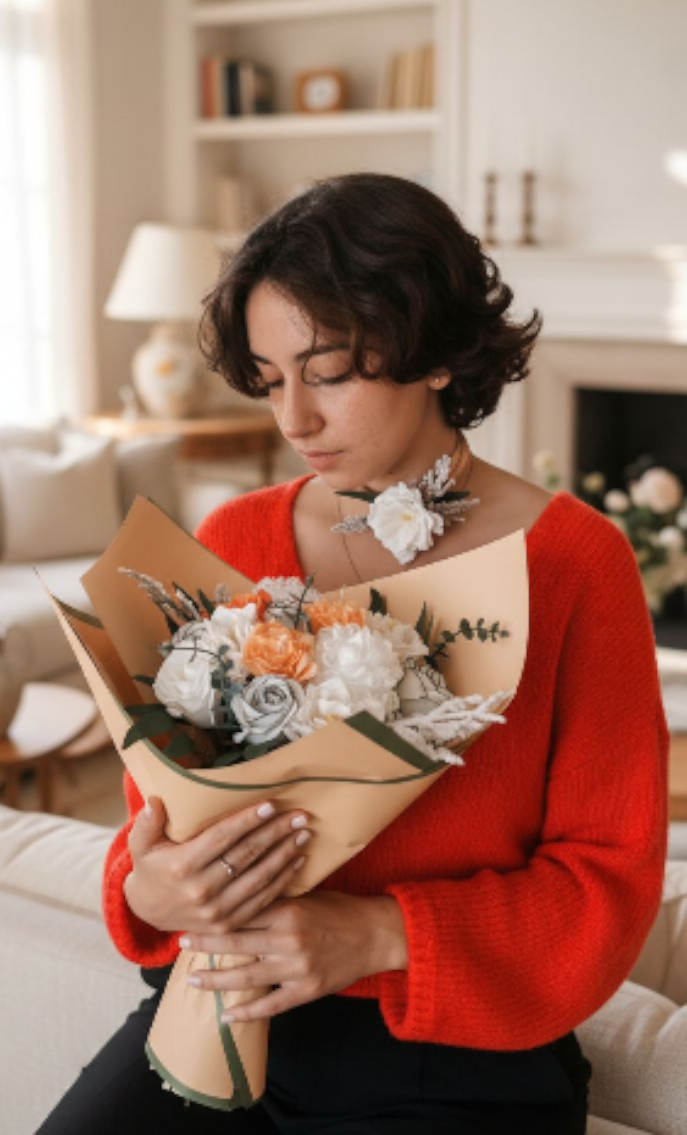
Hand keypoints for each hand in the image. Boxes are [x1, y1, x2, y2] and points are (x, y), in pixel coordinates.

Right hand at [123, 796, 310, 934]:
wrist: (149, 912)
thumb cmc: (151, 868)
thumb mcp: (140, 845)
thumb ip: (147, 823)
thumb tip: (154, 801)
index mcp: (182, 866)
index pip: (222, 838)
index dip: (248, 821)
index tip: (271, 804)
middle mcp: (201, 890)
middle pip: (246, 856)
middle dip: (276, 833)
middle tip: (300, 815)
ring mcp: (216, 911)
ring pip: (259, 878)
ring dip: (285, 854)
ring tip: (304, 833)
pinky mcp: (228, 924)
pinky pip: (262, 900)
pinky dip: (283, 880)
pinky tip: (298, 861)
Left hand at [182, 891, 407, 1021]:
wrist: (376, 934)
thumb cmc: (341, 910)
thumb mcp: (308, 895)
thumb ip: (276, 898)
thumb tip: (241, 893)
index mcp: (288, 910)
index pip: (242, 912)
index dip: (216, 914)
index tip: (192, 912)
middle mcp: (288, 939)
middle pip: (236, 943)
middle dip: (206, 943)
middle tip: (181, 941)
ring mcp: (296, 968)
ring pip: (247, 977)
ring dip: (216, 979)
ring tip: (192, 979)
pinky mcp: (307, 990)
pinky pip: (271, 1005)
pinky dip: (248, 1013)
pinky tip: (226, 1016)